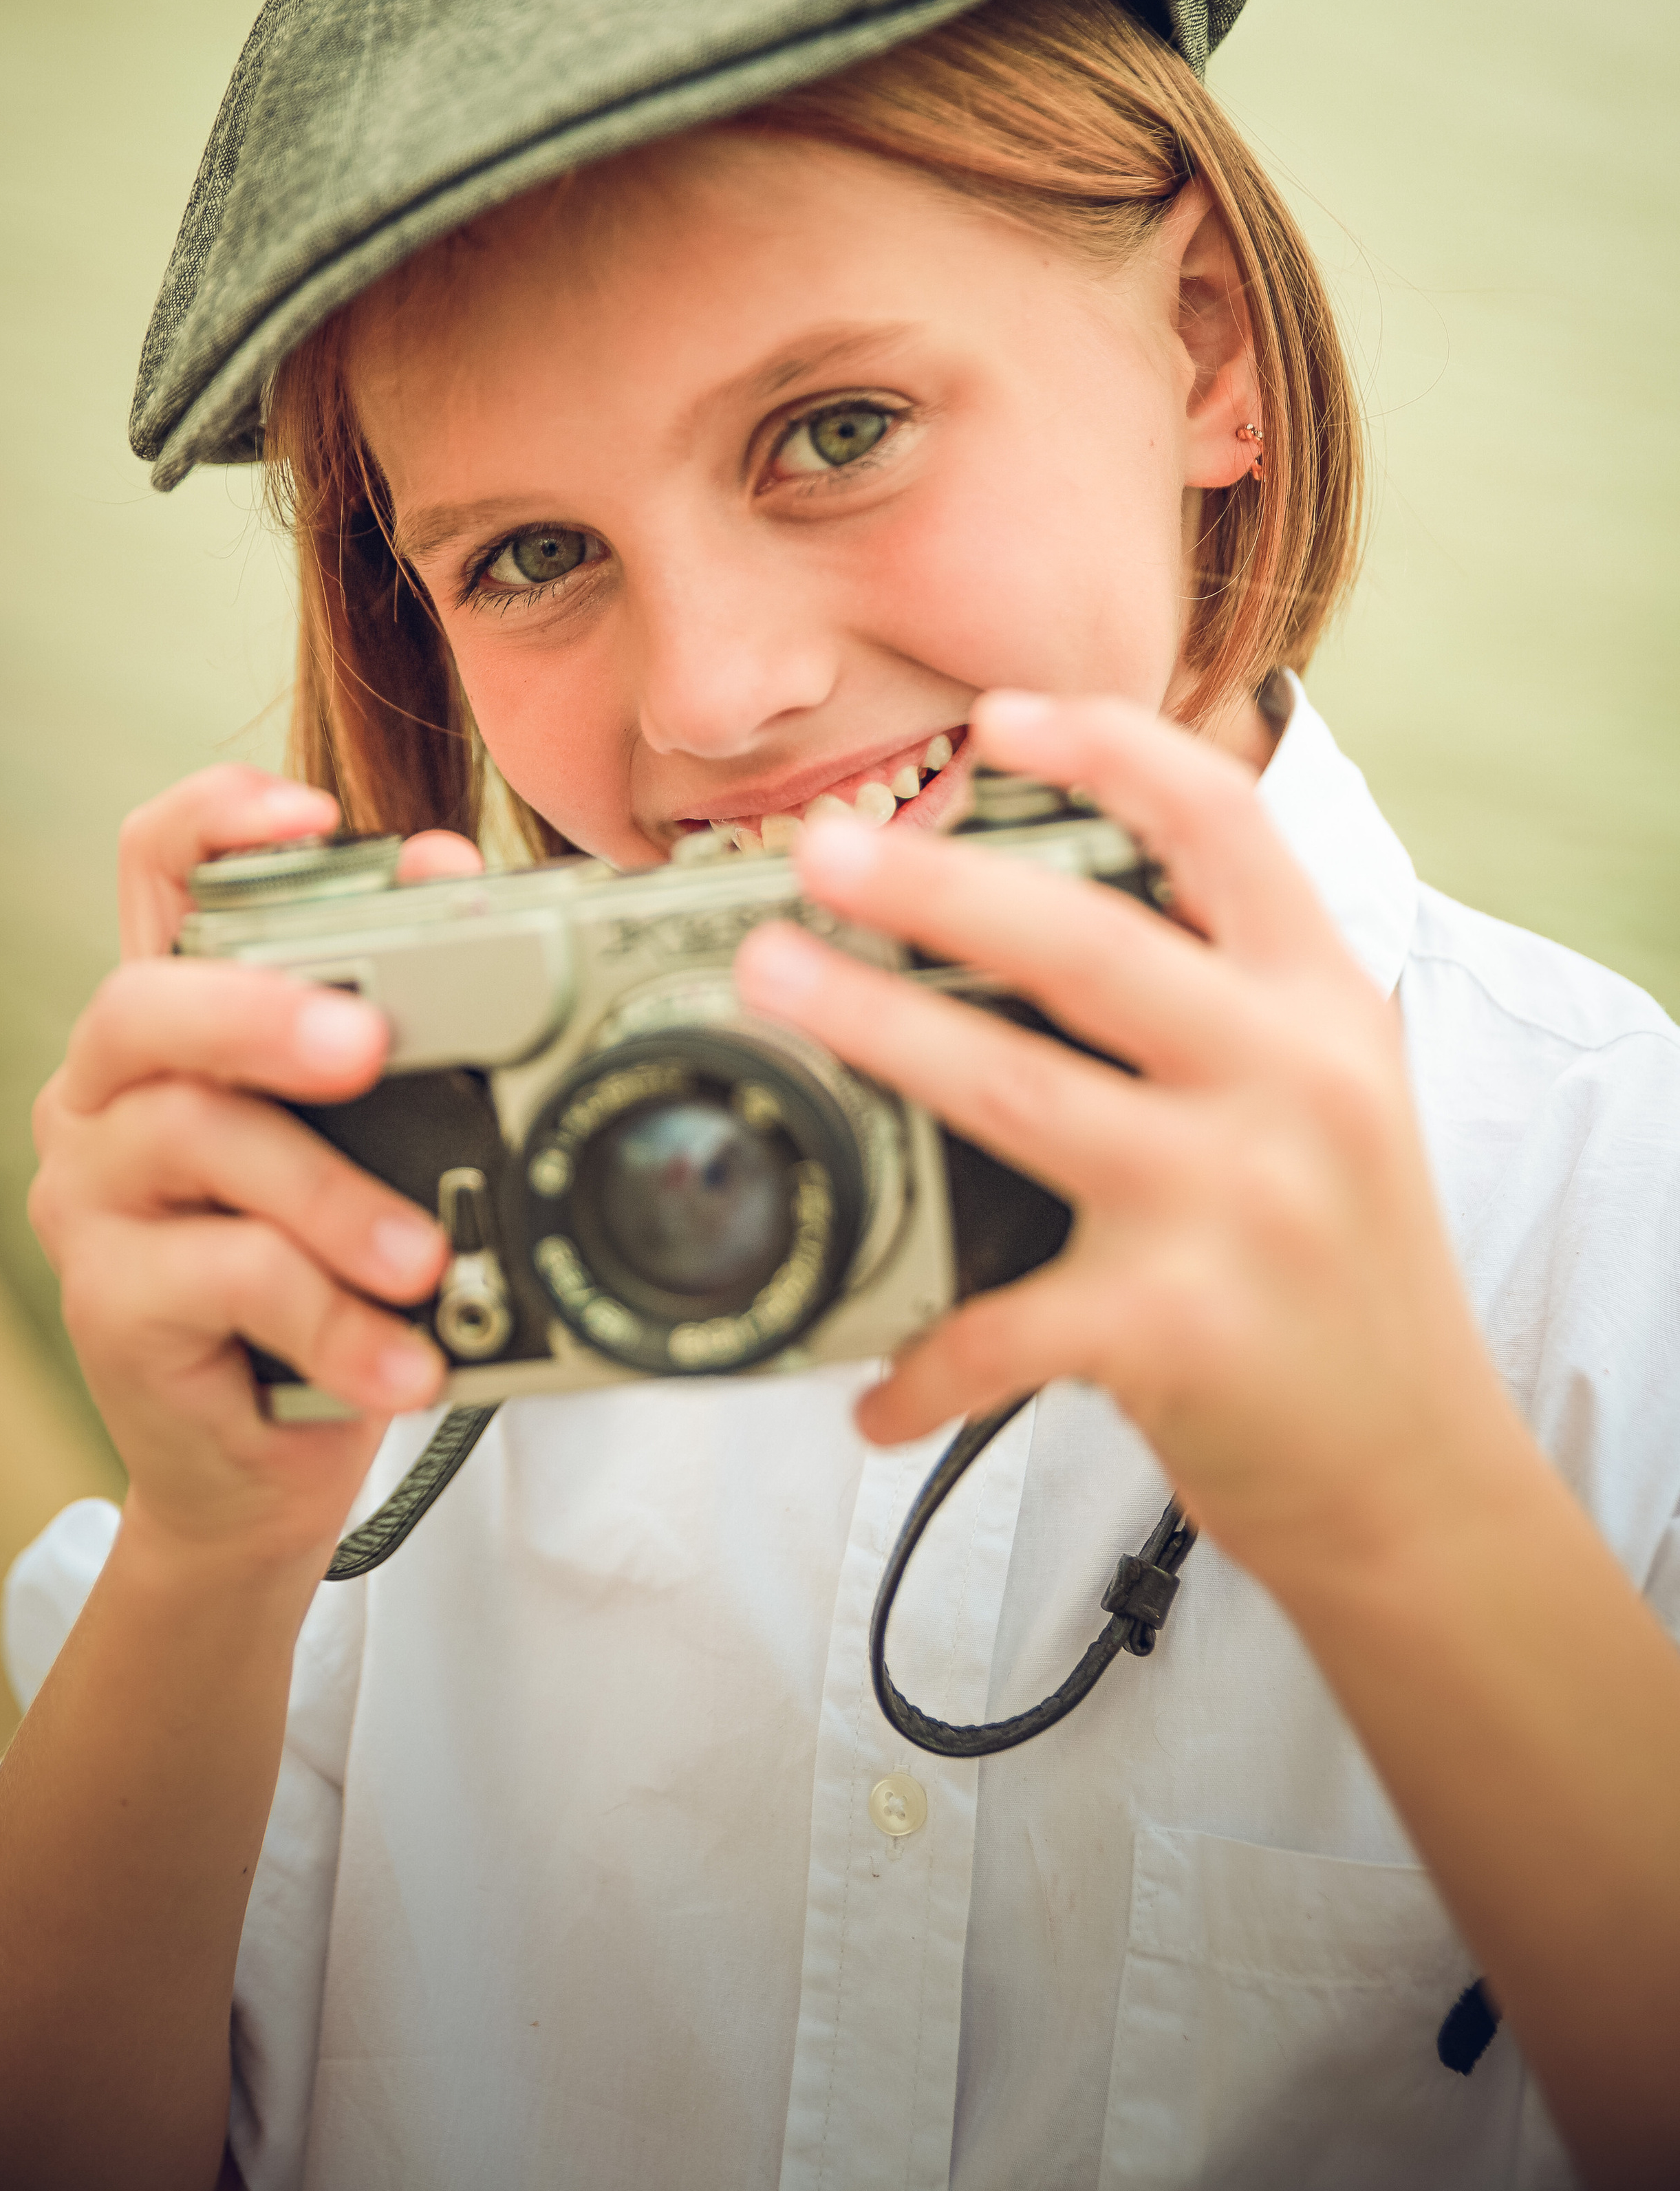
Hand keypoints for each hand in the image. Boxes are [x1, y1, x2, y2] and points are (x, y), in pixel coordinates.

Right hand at [30, 766, 484, 1577]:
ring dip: (332, 1196)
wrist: (264, 1461)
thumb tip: (457, 880)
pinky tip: (404, 1359)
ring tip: (425, 1259)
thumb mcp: (372, 1143)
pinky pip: (228, 1280)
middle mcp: (107, 1091)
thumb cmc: (326, 1271)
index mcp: (174, 1022)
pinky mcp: (107, 1301)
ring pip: (197, 1141)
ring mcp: (92, 1196)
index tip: (317, 817)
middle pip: (146, 1002)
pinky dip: (335, 1318)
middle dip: (262, 1012)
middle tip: (367, 1047)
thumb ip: (394, 1020)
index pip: (155, 869)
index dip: (216, 818)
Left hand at [736, 692, 1520, 1598]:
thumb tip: (1040, 907)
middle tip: (819, 850)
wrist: (1418, 1474)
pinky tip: (868, 1386)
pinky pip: (1003, 1326)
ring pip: (1017, 1089)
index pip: (1225, 826)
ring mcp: (1233, 1203)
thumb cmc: (1343, 1273)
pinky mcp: (1176, 1328)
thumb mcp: (1334, 1095)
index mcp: (1324, 1004)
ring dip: (874, 1029)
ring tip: (772, 981)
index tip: (996, 716)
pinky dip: (921, 1360)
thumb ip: (1231, 997)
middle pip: (1088, 943)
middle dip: (934, 883)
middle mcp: (1290, 1083)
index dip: (1108, 749)